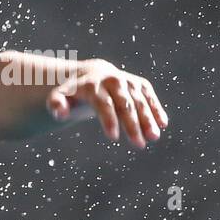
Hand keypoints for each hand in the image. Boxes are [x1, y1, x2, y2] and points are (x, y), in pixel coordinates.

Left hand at [47, 59, 167, 147]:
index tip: (113, 138)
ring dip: (148, 120)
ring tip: (153, 137)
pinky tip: (163, 124)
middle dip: (132, 124)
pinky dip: (157, 109)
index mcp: (93, 85)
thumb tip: (60, 115)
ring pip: (140, 102)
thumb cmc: (74, 93)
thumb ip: (56, 105)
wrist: (92, 75)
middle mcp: (114, 81)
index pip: (103, 104)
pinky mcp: (140, 84)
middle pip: (125, 105)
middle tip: (139, 143)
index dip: (108, 120)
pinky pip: (150, 98)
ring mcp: (129, 82)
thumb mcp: (59, 97)